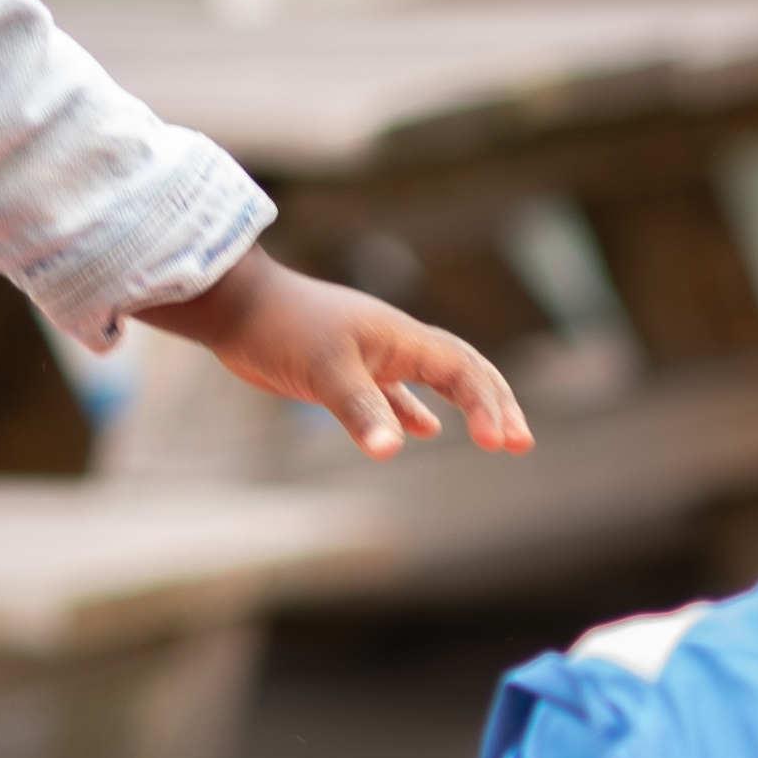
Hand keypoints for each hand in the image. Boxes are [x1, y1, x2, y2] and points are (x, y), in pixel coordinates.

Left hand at [144, 248, 537, 460]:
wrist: (235, 307)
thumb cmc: (281, 330)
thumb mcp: (325, 372)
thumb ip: (362, 411)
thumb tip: (393, 451)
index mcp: (402, 339)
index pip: (465, 371)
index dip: (489, 406)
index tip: (503, 444)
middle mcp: (396, 344)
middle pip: (464, 370)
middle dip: (496, 404)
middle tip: (521, 443)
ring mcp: (373, 355)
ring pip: (436, 380)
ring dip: (467, 406)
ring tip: (493, 436)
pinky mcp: (347, 368)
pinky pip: (397, 392)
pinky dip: (416, 411)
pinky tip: (422, 432)